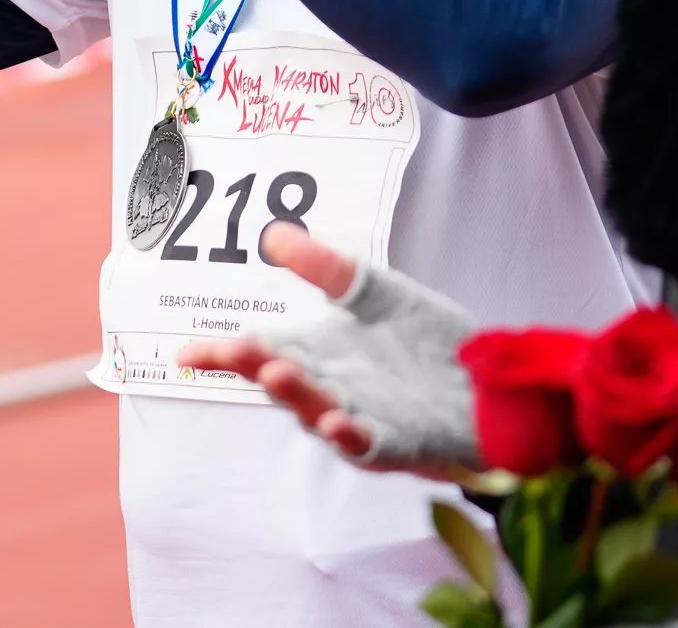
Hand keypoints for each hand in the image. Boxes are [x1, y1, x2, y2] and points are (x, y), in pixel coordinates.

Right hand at [176, 222, 482, 478]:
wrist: (491, 381)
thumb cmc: (427, 343)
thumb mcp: (376, 293)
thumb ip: (325, 268)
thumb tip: (272, 233)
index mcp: (318, 353)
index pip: (259, 351)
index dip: (222, 354)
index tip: (185, 352)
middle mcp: (330, 387)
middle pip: (281, 377)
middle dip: (253, 365)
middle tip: (227, 350)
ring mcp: (362, 417)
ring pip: (317, 410)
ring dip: (296, 395)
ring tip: (276, 370)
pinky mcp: (399, 442)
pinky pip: (369, 445)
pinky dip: (351, 436)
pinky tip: (338, 423)